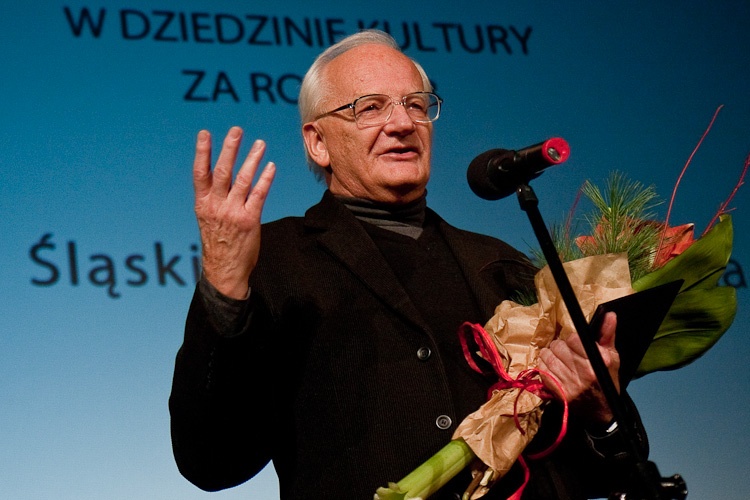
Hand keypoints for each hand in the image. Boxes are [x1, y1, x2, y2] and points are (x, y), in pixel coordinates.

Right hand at [193, 127, 275, 298]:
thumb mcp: (208, 219)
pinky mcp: (249, 220)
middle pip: (222, 171)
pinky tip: (271, 167)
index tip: (204, 134)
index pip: (200, 173)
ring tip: (260, 143)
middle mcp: (216, 206)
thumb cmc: (218, 243)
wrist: (224, 271)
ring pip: (242, 180)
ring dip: (252, 159)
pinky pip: (258, 195)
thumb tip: (222, 177)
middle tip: (237, 130)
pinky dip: (265, 179)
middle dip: (230, 148)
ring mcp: (232, 213)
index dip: (202, 152)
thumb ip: (214, 198)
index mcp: (203, 204)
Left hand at [538, 312, 619, 424]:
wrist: (602, 411)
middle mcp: (584, 373)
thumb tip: (610, 314)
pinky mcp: (559, 393)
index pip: (573, 339)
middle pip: (558, 347)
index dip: (571, 339)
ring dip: (549, 354)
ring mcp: (570, 385)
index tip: (573, 343)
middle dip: (559, 345)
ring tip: (556, 356)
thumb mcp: (612, 358)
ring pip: (548, 357)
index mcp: (598, 362)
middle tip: (564, 350)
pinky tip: (551, 366)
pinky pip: (542, 371)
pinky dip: (544, 365)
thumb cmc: (607, 381)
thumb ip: (607, 335)